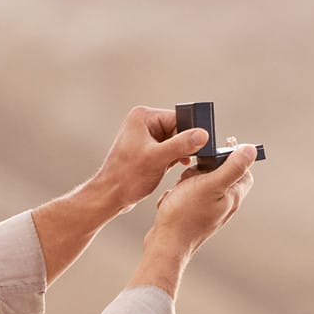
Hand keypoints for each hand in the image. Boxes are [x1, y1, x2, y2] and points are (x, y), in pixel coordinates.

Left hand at [92, 105, 206, 212]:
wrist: (111, 195)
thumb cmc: (126, 176)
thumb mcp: (158, 158)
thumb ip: (181, 144)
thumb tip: (202, 134)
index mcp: (143, 117)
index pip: (178, 118)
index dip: (189, 133)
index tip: (194, 148)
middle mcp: (144, 123)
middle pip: (178, 129)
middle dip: (182, 146)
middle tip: (177, 159)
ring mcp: (146, 137)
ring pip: (176, 141)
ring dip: (178, 154)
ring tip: (168, 165)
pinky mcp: (148, 149)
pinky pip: (170, 150)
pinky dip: (173, 159)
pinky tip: (168, 168)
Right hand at [134, 141, 259, 289]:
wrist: (166, 243)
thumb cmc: (186, 214)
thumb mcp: (211, 184)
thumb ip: (232, 167)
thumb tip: (251, 150)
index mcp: (233, 197)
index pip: (243, 172)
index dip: (232, 158)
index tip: (216, 152)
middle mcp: (224, 205)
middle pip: (220, 175)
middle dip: (204, 169)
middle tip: (193, 174)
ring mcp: (208, 210)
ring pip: (201, 183)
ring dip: (189, 180)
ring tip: (181, 187)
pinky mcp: (193, 214)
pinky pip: (187, 195)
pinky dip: (179, 192)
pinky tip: (173, 197)